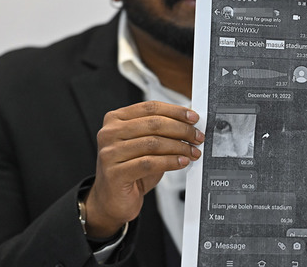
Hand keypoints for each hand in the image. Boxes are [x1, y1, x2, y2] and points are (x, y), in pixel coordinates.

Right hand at [84, 101, 203, 237]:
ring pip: (153, 143)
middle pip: (154, 124)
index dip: (176, 111)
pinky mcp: (115, 173)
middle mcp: (109, 133)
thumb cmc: (131, 170)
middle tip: (197, 136)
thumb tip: (189, 122)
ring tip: (192, 152)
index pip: (151, 107)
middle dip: (181, 129)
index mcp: (116, 119)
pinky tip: (181, 162)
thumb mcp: (147, 145)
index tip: (193, 118)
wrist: (113, 199)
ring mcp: (110, 153)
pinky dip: (170, 162)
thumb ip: (162, 131)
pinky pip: (149, 163)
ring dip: (179, 147)